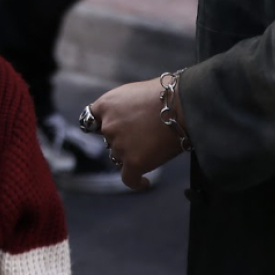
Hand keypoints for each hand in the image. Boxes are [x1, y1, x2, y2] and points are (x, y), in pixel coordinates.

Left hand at [85, 76, 186, 191]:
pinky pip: (129, 179)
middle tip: (144, 135)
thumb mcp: (133, 92)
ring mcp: (119, 146)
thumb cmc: (165, 95)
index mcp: (106, 105)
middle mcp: (108, 126)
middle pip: (110, 140)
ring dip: (133, 155)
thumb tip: (124, 118)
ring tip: (154, 147)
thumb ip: (121, 107)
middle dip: (124, 139)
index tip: (113, 130)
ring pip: (121, 157)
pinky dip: (136, 182)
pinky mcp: (133, 163)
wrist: (182, 105)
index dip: (104, 125)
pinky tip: (144, 182)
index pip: (93, 121)